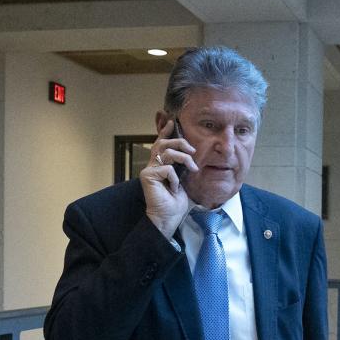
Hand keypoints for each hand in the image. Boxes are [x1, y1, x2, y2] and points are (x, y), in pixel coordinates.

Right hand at [140, 119, 198, 239]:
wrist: (169, 218)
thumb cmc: (176, 203)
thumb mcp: (184, 180)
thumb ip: (184, 167)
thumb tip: (192, 154)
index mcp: (160, 165)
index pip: (161, 144)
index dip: (165, 131)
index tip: (172, 122)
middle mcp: (152, 165)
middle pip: (164, 143)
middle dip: (180, 142)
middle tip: (193, 150)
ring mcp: (148, 170)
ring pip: (167, 153)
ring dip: (183, 159)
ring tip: (192, 169)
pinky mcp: (147, 176)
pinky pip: (167, 169)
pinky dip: (175, 178)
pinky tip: (174, 189)